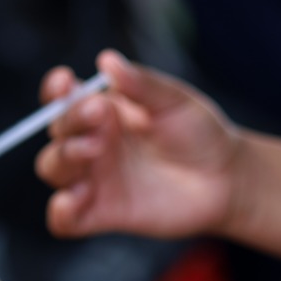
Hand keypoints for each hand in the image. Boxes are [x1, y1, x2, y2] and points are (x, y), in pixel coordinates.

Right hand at [34, 50, 241, 240]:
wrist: (227, 179)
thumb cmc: (199, 133)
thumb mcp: (175, 100)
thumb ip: (142, 84)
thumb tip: (107, 60)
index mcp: (102, 111)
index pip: (63, 98)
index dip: (56, 90)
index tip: (66, 82)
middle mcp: (91, 142)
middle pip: (57, 130)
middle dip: (70, 119)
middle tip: (99, 115)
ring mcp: (94, 179)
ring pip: (53, 168)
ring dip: (64, 157)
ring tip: (93, 150)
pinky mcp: (103, 213)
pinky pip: (66, 219)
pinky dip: (60, 212)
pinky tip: (72, 200)